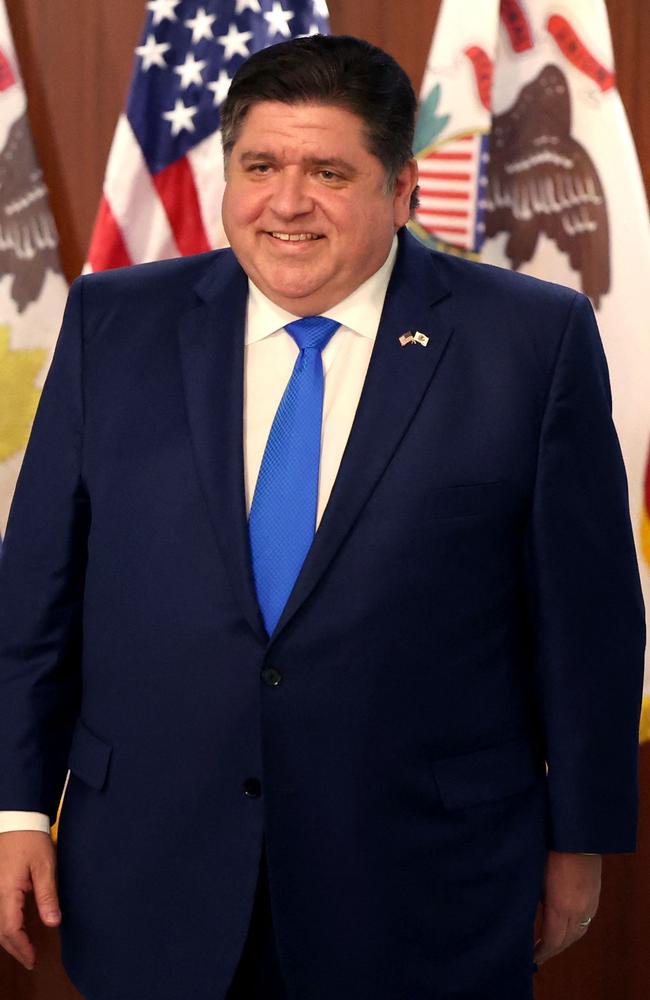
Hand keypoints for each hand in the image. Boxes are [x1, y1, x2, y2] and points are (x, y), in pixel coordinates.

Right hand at [0, 830, 59, 969]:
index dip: (21, 947)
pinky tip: (17, 928)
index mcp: (7, 891)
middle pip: (1, 931)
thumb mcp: (45, 866)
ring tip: (25, 949)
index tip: (33, 958)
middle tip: (30, 960)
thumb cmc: (32, 839)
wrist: (18, 819)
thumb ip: (47, 895)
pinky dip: (6, 925)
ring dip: (9, 938)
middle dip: (15, 948)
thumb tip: (53, 922)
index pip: (10, 929)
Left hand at [534, 851, 600, 963]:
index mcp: (561, 907)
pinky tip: (565, 930)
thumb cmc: (550, 851)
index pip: (552, 940)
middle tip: (537, 955)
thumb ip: (535, 900)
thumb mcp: (536, 878)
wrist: (578, 835)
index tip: (530, 958)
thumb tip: (526, 915)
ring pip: (577, 934)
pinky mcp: (595, 897)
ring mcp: (590, 904)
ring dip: (563, 943)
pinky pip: (585, 923)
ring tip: (549, 945)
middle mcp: (578, 911)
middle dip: (551, 950)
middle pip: (566, 941)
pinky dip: (574, 932)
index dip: (541, 952)